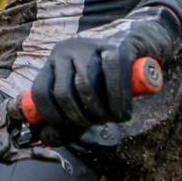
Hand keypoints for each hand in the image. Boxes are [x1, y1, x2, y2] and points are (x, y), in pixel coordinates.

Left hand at [29, 6, 181, 141]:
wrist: (141, 41)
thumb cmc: (110, 75)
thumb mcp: (86, 95)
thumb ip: (68, 117)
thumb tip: (45, 139)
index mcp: (53, 61)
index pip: (40, 93)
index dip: (52, 118)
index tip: (70, 129)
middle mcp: (66, 50)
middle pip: (63, 93)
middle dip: (80, 118)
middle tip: (97, 123)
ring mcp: (89, 45)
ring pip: (85, 86)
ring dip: (99, 112)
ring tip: (111, 117)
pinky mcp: (115, 46)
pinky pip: (112, 76)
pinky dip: (117, 101)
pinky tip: (123, 114)